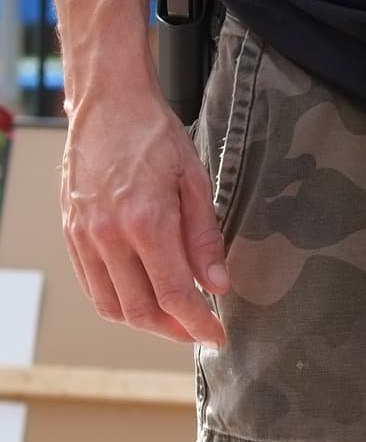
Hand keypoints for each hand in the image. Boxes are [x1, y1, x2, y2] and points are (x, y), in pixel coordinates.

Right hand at [61, 85, 228, 345]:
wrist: (108, 103)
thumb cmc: (154, 136)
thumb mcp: (195, 181)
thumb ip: (205, 238)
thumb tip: (217, 285)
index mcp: (145, 221)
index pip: (173, 294)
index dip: (198, 324)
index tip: (217, 337)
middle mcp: (108, 235)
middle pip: (140, 310)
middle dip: (173, 330)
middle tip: (199, 331)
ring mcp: (83, 236)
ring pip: (112, 305)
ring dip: (145, 322)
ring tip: (174, 319)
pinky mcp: (71, 233)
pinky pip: (92, 285)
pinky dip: (118, 302)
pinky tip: (143, 297)